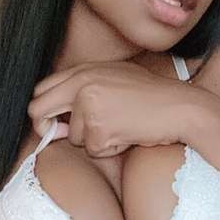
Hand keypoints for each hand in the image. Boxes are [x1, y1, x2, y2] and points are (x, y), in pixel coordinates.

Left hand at [27, 60, 198, 156]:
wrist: (181, 107)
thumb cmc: (154, 96)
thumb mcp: (116, 81)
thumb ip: (85, 94)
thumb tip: (58, 126)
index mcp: (84, 70)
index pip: (43, 88)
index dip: (44, 109)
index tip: (55, 122)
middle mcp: (82, 84)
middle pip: (38, 109)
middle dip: (44, 128)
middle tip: (59, 136)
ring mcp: (89, 105)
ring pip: (74, 137)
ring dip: (95, 141)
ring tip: (121, 128)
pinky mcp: (99, 127)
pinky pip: (94, 150)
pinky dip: (111, 149)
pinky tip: (129, 135)